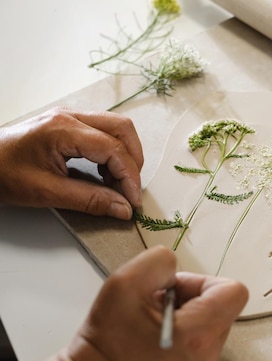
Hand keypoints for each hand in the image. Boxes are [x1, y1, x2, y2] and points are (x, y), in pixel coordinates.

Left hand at [0, 107, 143, 218]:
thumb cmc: (2, 174)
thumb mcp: (46, 192)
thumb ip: (89, 200)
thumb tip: (122, 208)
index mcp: (62, 129)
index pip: (113, 149)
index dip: (129, 177)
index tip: (133, 202)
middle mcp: (70, 116)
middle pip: (122, 129)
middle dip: (133, 161)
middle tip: (130, 190)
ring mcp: (69, 117)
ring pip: (116, 128)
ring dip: (124, 156)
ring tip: (115, 184)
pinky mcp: (68, 124)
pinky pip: (103, 132)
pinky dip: (112, 153)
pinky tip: (103, 174)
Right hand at [44, 246, 247, 360]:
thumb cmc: (105, 342)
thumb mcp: (125, 282)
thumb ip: (160, 261)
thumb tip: (175, 269)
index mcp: (198, 333)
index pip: (234, 291)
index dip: (204, 281)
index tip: (175, 288)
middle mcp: (208, 354)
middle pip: (222, 306)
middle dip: (192, 296)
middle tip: (157, 304)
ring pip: (212, 321)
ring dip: (187, 313)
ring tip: (153, 321)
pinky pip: (202, 340)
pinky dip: (183, 330)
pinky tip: (155, 335)